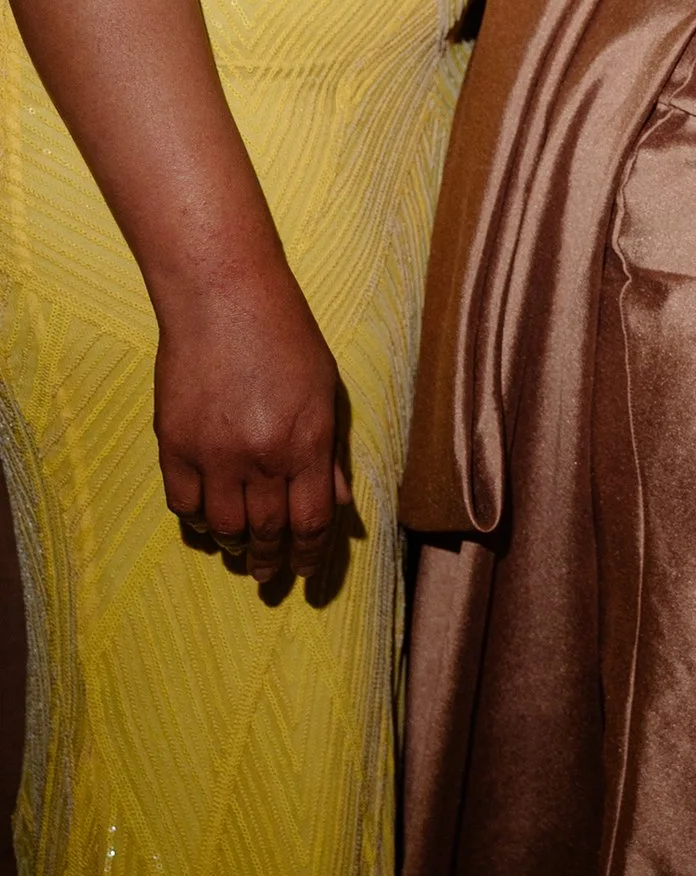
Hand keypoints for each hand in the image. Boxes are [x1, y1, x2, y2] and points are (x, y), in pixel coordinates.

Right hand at [154, 268, 352, 588]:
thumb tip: (342, 505)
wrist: (223, 298)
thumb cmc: (286, 337)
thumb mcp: (326, 391)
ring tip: (241, 550)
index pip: (311, 522)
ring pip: (224, 527)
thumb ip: (332, 453)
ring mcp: (214, 453)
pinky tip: (208, 521)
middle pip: (268, 532)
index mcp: (307, 443)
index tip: (305, 573)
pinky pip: (183, 504)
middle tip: (269, 576)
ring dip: (235, 546)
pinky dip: (197, 521)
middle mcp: (262, 457)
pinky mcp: (175, 444)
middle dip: (271, 562)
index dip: (309, 555)